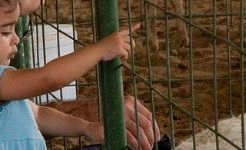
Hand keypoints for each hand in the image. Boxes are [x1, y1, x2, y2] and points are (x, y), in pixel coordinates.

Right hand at [45, 95, 160, 149]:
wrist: (88, 126)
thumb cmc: (108, 123)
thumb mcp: (122, 117)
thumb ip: (134, 120)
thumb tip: (152, 131)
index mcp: (130, 101)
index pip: (148, 115)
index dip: (155, 129)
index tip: (157, 138)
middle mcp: (126, 104)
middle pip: (145, 123)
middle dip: (150, 137)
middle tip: (151, 147)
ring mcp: (119, 113)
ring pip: (137, 129)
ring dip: (143, 142)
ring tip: (145, 149)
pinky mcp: (114, 124)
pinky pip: (128, 134)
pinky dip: (134, 142)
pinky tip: (136, 147)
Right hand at [96, 24, 136, 61]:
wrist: (97, 51)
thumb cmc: (101, 48)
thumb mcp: (109, 41)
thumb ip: (117, 42)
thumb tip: (124, 48)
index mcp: (116, 34)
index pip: (127, 30)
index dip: (133, 27)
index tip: (139, 25)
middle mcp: (119, 37)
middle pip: (130, 40)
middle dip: (132, 45)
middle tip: (130, 51)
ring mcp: (119, 42)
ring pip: (129, 48)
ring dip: (128, 53)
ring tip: (124, 57)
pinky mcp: (119, 49)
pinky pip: (126, 53)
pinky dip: (125, 57)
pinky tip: (123, 58)